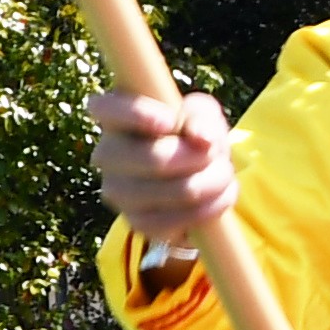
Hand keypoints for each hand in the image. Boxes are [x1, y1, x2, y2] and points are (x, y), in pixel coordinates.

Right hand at [88, 88, 237, 251]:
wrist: (190, 175)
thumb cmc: (189, 134)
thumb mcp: (199, 114)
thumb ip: (200, 117)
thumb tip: (202, 139)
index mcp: (114, 117)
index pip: (105, 108)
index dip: (136, 114)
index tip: (170, 122)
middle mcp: (106, 154)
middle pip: (155, 158)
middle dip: (200, 158)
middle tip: (217, 155)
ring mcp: (116, 191)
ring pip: (177, 191)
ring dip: (213, 183)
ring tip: (224, 176)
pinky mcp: (135, 221)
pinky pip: (178, 220)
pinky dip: (208, 210)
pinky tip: (217, 199)